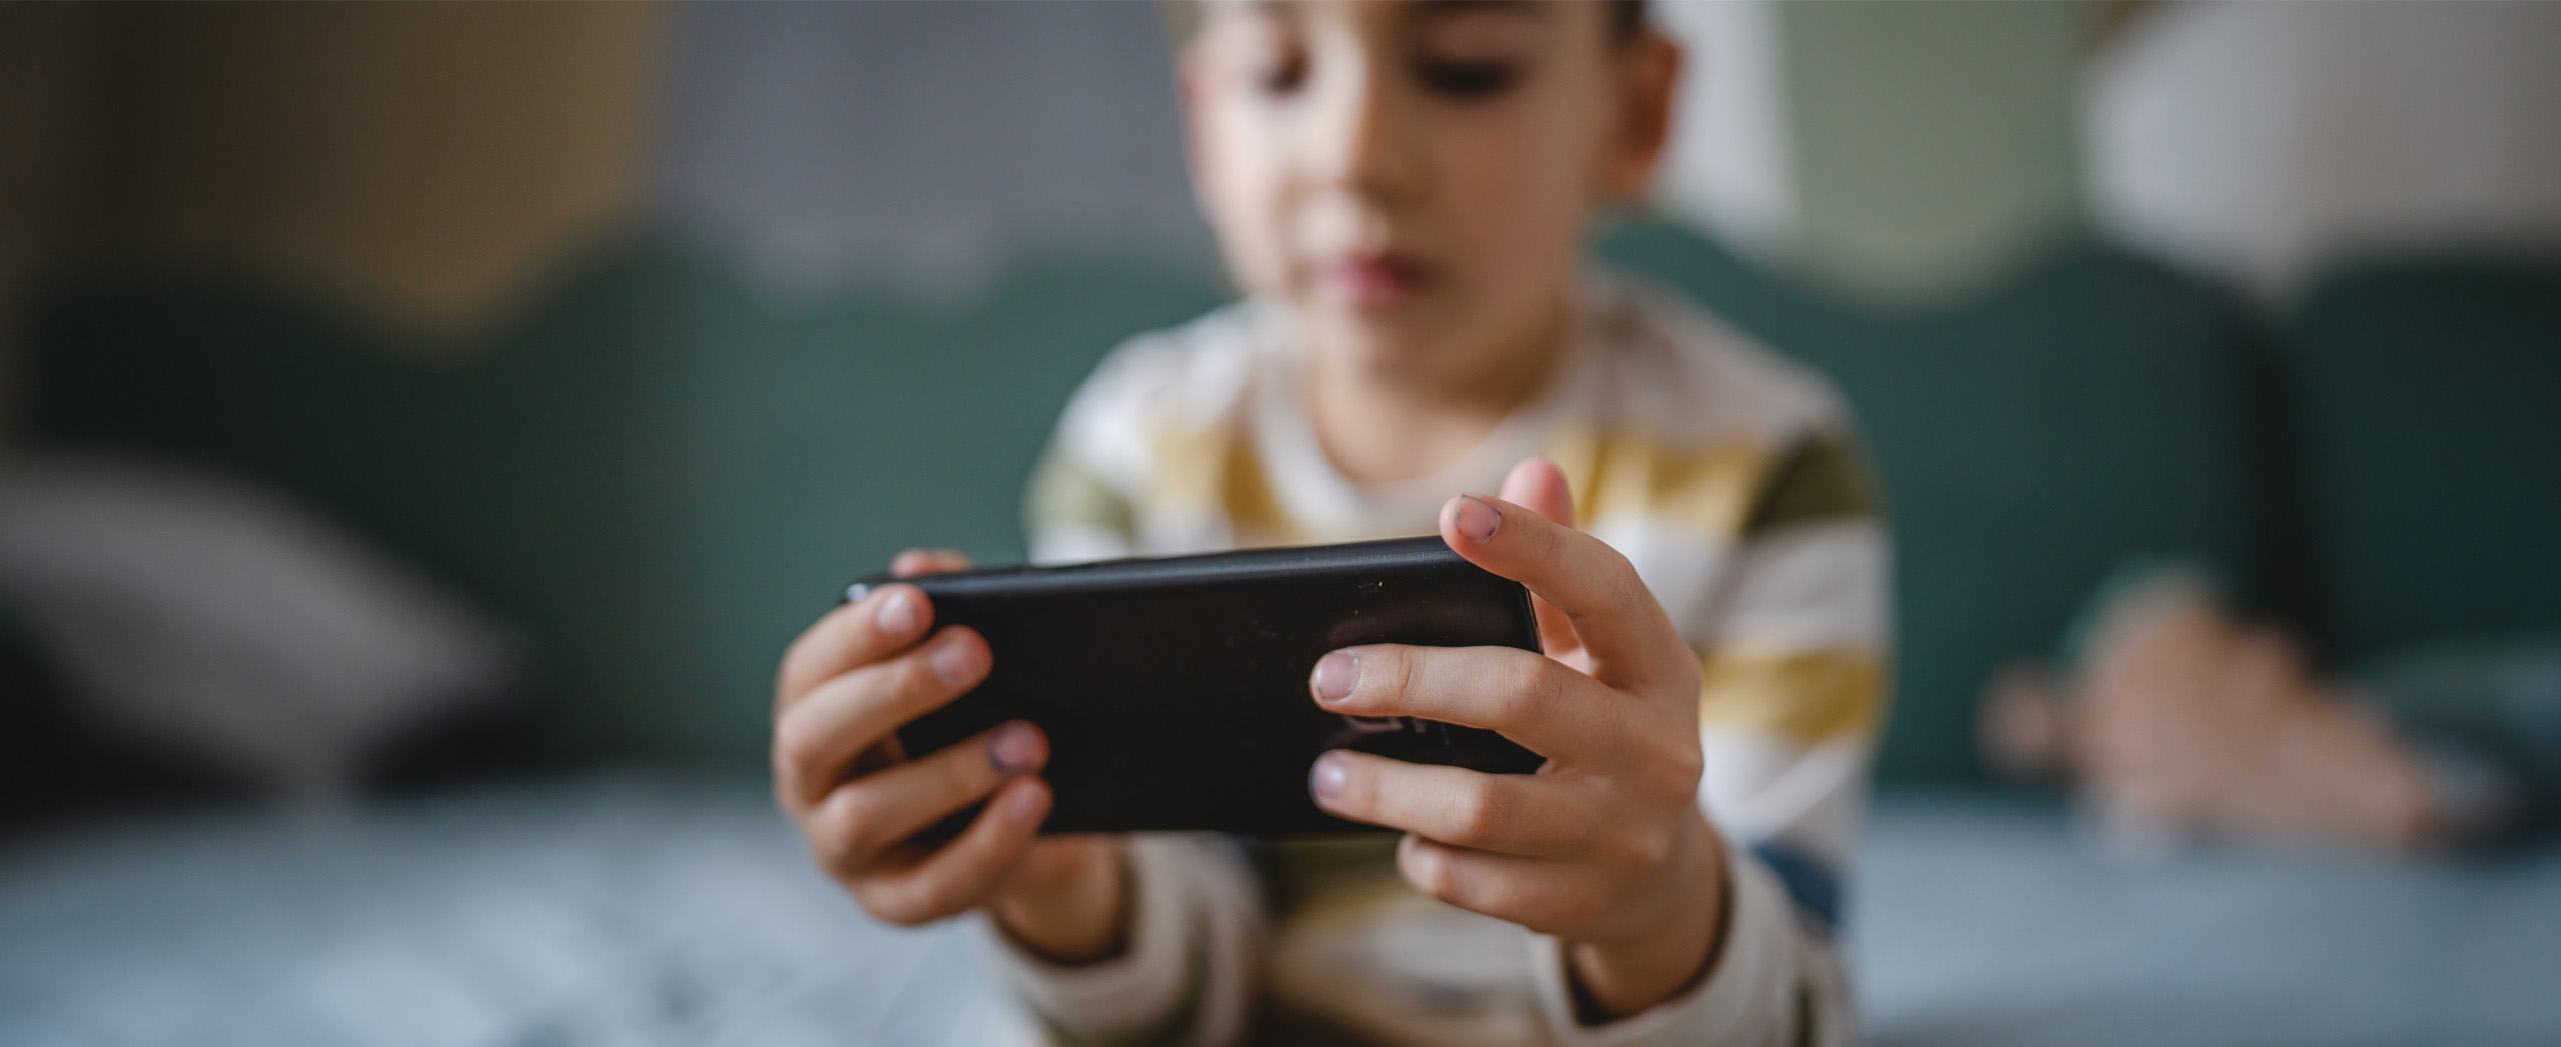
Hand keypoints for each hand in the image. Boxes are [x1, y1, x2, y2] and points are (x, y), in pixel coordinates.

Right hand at [774, 549, 1127, 961]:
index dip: (855, 635)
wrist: (1022, 819)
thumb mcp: (967, 667)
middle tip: (975, 652)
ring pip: (866, 816)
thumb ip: (948, 610)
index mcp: (812, 710)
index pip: (809, 670)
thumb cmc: (975, 718)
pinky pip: (931, 888)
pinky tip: (1034, 801)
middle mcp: (808, 783)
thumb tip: (924, 565)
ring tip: (1027, 739)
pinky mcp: (893, 903)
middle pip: (816, 738)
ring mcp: (842, 851)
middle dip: (894, 692)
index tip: (916, 601)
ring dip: (948, 773)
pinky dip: (985, 845)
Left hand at [1305, 459, 1727, 1018]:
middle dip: (1412, 680)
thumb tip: (1534, 470)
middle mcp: (1656, 748)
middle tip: (1327, 679)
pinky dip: (1424, 856)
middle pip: (1523, 696)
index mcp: (1659, 666)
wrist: (1663, 877)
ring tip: (1325, 773)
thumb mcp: (1601, 654)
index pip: (1604, 589)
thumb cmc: (1604, 729)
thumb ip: (1559, 568)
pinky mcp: (1582, 904)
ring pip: (1483, 808)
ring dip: (1388, 789)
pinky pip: (1476, 881)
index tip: (1452, 512)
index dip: (1534, 547)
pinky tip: (1401, 835)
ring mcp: (1623, 834)